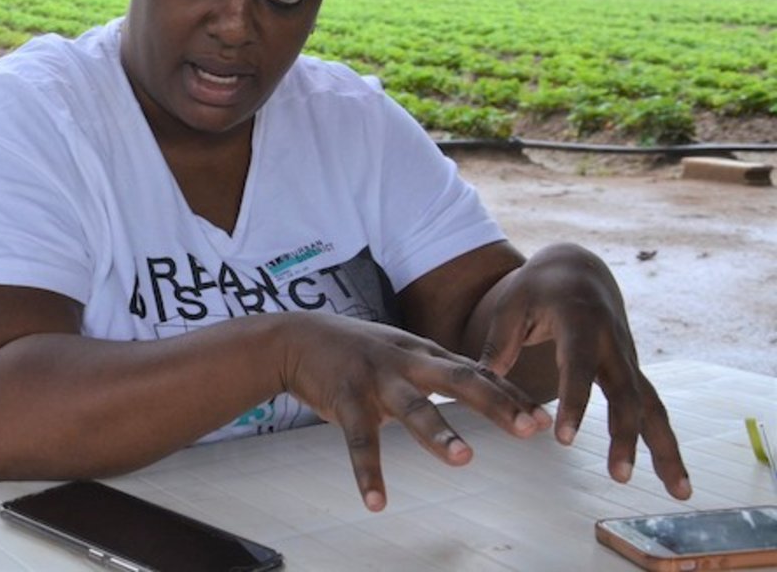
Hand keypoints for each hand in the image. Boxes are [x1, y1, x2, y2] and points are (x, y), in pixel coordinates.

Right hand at [279, 314, 551, 511]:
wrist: (296, 338)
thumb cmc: (358, 349)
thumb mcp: (404, 351)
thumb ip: (441, 368)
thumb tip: (491, 386)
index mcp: (424, 353)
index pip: (477, 373)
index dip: (510, 395)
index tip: (544, 419)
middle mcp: (406, 362)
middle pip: (459, 380)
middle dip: (496, 404)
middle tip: (530, 428)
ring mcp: (375, 378)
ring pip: (413, 407)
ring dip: (438, 433)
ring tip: (463, 459)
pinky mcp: (344, 398)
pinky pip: (359, 439)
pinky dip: (368, 472)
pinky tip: (376, 502)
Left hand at [477, 242, 691, 499]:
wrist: (578, 269)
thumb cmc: (537, 288)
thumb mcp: (511, 303)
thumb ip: (500, 342)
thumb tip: (483, 382)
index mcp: (580, 321)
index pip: (578, 366)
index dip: (574, 401)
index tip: (565, 438)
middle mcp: (613, 342)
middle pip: (625, 392)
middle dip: (625, 434)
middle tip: (619, 475)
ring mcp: (628, 358)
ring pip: (652, 405)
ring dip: (665, 448)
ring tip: (679, 492)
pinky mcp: (632, 372)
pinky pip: (653, 409)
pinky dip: (665, 443)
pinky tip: (675, 480)